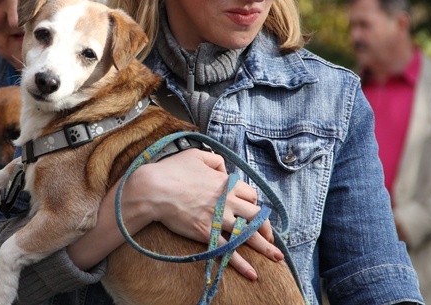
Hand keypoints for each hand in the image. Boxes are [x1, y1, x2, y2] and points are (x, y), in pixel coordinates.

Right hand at [135, 149, 283, 278]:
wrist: (154, 190)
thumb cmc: (172, 170)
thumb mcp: (196, 155)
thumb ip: (214, 160)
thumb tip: (224, 168)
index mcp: (226, 183)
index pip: (250, 194)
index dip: (252, 202)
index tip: (251, 209)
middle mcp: (227, 201)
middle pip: (257, 215)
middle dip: (266, 227)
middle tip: (270, 237)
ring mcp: (218, 219)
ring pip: (249, 234)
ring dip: (264, 247)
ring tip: (276, 258)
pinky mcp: (206, 234)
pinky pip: (228, 251)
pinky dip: (241, 263)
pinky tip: (252, 273)